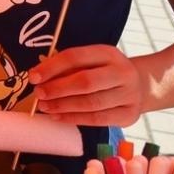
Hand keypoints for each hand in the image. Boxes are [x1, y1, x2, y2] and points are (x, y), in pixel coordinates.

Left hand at [29, 45, 147, 126]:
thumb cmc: (104, 72)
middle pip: (85, 82)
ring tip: (44, 107)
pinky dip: (74, 119)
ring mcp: (129, 95)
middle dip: (57, 89)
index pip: (75, 57)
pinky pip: (98, 119)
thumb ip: (68, 67)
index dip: (51, 67)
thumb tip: (38, 77)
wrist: (140, 86)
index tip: (33, 77)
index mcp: (108, 53)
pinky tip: (57, 117)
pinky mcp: (129, 115)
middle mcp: (123, 72)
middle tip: (38, 94)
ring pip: (91, 103)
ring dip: (63, 106)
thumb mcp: (90, 62)